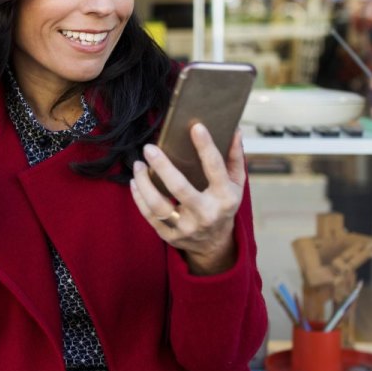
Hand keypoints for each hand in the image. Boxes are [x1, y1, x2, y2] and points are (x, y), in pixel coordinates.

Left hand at [129, 125, 245, 274]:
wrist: (214, 244)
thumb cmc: (223, 205)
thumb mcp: (236, 184)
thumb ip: (234, 158)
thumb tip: (235, 130)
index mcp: (225, 198)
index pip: (215, 169)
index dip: (206, 147)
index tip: (195, 127)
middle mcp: (206, 214)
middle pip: (179, 188)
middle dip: (162, 166)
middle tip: (149, 148)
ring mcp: (186, 228)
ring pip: (158, 205)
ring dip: (144, 182)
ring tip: (138, 164)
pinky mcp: (170, 236)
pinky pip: (149, 216)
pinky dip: (139, 197)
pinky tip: (135, 182)